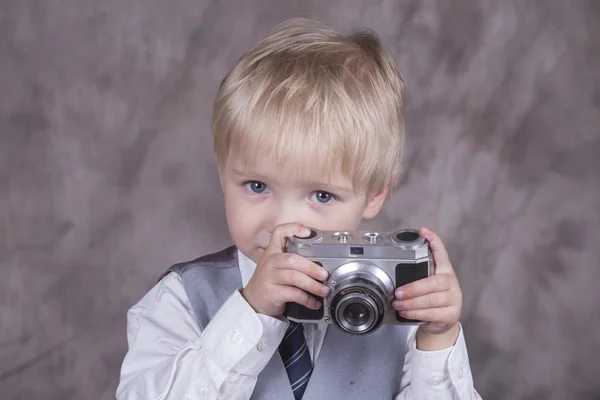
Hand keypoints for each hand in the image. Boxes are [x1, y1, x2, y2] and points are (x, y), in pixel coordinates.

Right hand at [241, 223, 329, 316]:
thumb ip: (293, 261)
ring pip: (294, 277)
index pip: (279, 233)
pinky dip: (307, 299)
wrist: (253, 302)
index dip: (293, 229)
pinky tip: (314, 303)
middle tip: (324, 275)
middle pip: (292, 259)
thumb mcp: (276, 266)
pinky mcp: (271, 293)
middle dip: (311, 267)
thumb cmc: (270, 282)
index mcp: (272, 252)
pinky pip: (293, 294)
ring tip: (324, 290)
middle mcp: (269, 262)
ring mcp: (269, 277)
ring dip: (312, 285)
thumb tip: (321, 264)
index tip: (308, 232)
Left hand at [392, 227, 462, 349]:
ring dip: (411, 303)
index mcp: (444, 270)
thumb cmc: (430, 297)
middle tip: (397, 293)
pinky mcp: (451, 314)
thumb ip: (415, 275)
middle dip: (412, 289)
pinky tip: (406, 312)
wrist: (442, 320)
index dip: (434, 240)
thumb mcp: (425, 284)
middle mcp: (450, 282)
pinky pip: (431, 313)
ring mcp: (453, 298)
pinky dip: (416, 313)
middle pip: (432, 283)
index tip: (423, 230)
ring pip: (430, 300)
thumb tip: (389, 270)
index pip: (441, 252)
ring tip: (398, 304)